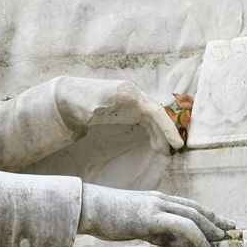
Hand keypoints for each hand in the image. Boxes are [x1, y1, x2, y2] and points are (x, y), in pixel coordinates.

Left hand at [55, 78, 184, 150]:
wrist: (69, 97)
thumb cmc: (79, 101)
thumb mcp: (88, 106)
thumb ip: (97, 109)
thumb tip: (101, 111)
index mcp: (128, 93)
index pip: (153, 110)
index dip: (166, 126)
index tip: (175, 143)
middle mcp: (134, 95)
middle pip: (157, 114)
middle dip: (168, 131)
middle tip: (176, 149)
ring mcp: (132, 102)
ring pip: (153, 119)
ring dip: (161, 134)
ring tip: (165, 152)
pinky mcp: (128, 110)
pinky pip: (146, 121)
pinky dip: (153, 132)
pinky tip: (155, 145)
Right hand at [78, 183, 234, 246]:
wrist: (89, 207)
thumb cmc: (106, 216)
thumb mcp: (133, 222)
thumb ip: (151, 229)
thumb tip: (163, 239)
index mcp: (156, 199)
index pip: (188, 205)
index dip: (207, 214)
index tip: (220, 224)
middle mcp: (160, 199)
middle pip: (196, 208)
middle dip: (216, 220)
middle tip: (232, 230)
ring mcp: (156, 206)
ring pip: (193, 215)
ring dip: (211, 228)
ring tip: (223, 240)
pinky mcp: (151, 217)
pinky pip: (182, 225)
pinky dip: (197, 235)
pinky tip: (205, 246)